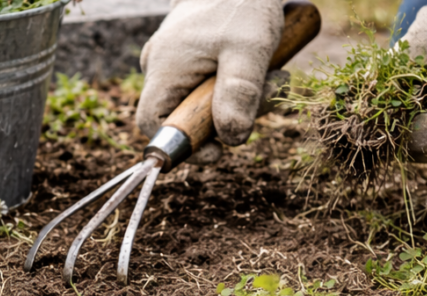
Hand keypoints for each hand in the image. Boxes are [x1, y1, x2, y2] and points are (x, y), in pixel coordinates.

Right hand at [136, 0, 284, 163]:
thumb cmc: (241, 4)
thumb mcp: (249, 48)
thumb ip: (240, 93)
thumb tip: (232, 139)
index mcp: (164, 67)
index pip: (153, 123)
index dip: (182, 144)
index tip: (219, 150)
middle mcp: (162, 69)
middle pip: (187, 117)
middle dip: (229, 118)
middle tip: (266, 95)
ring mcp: (177, 66)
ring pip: (206, 106)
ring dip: (244, 102)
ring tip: (273, 74)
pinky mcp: (195, 63)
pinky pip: (214, 91)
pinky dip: (241, 88)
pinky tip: (264, 70)